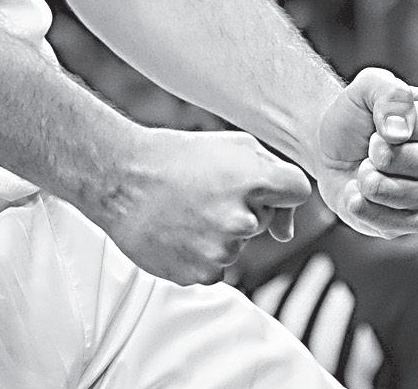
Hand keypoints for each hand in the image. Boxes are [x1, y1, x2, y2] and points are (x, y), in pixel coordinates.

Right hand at [88, 127, 312, 285]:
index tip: (260, 187)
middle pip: (265, 221)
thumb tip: (286, 232)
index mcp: (254, 179)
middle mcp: (243, 219)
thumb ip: (272, 175)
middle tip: (203, 191)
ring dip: (218, 233)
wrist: (120, 179)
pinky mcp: (201, 273)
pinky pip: (215, 269)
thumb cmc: (174, 158)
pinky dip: (199, 255)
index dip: (281, 189)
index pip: (297, 191)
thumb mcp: (229, 145)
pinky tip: (177, 231)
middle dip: (244, 208)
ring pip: (237, 246)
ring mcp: (222, 250)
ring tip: (184, 210)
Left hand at [311, 66, 417, 237]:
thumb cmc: (361, 114)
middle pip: (397, 158)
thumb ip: (388, 92)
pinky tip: (363, 190)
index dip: (382, 122)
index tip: (381, 122)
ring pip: (387, 191)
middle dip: (371, 150)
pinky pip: (381, 219)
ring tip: (369, 167)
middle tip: (373, 147)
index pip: (412, 125)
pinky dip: (359, 202)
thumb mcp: (369, 85)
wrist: (337, 148)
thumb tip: (398, 132)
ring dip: (364, 176)